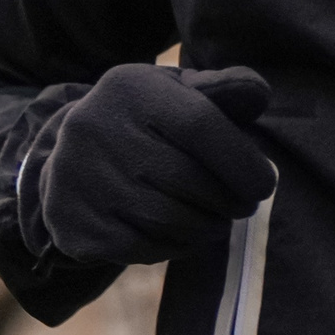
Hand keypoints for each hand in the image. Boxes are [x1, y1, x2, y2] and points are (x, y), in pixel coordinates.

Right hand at [20, 63, 273, 268]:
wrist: (72, 159)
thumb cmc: (145, 125)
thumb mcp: (178, 95)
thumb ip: (223, 91)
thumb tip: (258, 93)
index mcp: (128, 88)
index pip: (200, 124)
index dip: (243, 163)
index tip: (263, 184)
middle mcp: (94, 126)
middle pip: (189, 179)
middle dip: (229, 201)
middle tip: (239, 206)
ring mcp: (78, 175)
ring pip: (169, 220)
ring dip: (206, 228)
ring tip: (211, 219)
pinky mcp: (73, 220)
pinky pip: (143, 247)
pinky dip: (173, 247)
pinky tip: (177, 233)